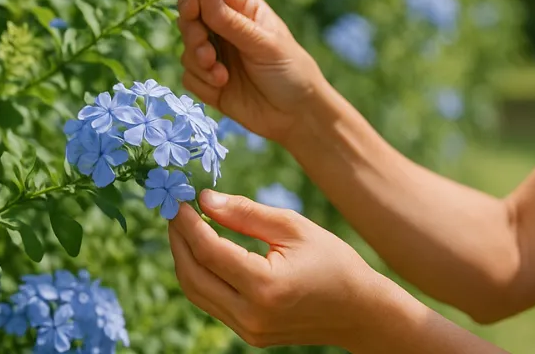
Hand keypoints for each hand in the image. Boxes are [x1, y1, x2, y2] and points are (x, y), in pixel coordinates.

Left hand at [168, 190, 392, 349]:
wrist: (359, 310)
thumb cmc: (333, 261)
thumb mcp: (293, 227)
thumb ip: (246, 213)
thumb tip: (205, 199)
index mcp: (265, 285)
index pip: (209, 251)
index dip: (188, 224)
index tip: (179, 200)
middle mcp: (251, 314)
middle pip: (193, 275)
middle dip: (178, 241)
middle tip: (175, 211)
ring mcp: (248, 330)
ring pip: (197, 293)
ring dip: (184, 259)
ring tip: (185, 229)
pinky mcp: (249, 334)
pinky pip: (212, 303)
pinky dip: (202, 276)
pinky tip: (205, 252)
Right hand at [177, 0, 324, 144]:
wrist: (296, 117)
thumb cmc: (290, 71)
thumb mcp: (264, 44)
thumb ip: (231, 21)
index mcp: (244, 9)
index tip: (193, 4)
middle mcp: (226, 28)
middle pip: (190, 16)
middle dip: (192, 31)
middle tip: (205, 46)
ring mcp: (216, 55)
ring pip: (186, 47)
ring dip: (198, 59)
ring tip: (220, 74)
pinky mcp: (209, 82)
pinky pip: (189, 75)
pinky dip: (201, 80)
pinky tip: (222, 85)